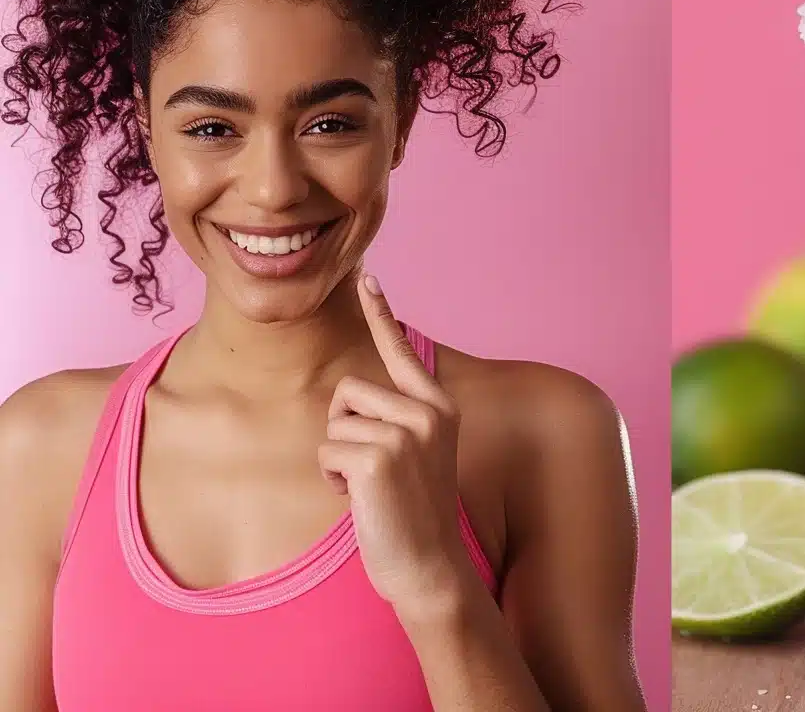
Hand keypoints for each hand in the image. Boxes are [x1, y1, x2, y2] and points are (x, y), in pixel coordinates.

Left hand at [319, 272, 466, 615]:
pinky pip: (327, 450)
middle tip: (369, 471)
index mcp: (438, 407)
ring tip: (369, 488)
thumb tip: (352, 395)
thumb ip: (394, 420)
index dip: (381, 313)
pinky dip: (332, 478)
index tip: (368, 277)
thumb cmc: (412, 513)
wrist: (428, 566)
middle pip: (349, 391)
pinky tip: (361, 501)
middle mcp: (427, 412)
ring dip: (337, 457)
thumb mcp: (413, 455)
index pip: (401, 351)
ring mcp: (406, 432)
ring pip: (335, 421)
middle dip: (343, 429)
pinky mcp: (380, 456)